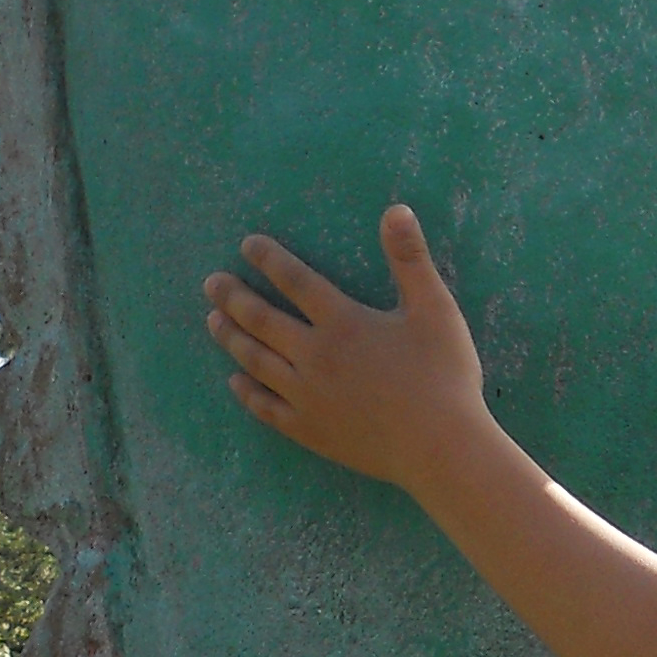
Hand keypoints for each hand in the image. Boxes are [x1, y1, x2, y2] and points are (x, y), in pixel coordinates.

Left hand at [204, 204, 492, 492]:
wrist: (440, 447)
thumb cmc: (444, 375)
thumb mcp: (435, 309)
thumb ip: (410, 259)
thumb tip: (395, 209)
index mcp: (342, 323)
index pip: (295, 281)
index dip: (269, 259)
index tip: (248, 244)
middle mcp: (314, 356)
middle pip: (262, 320)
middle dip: (233, 297)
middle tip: (212, 282)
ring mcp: (307, 396)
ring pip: (256, 361)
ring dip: (231, 338)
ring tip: (212, 321)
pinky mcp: (309, 430)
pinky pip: (266, 408)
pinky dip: (247, 393)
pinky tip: (235, 382)